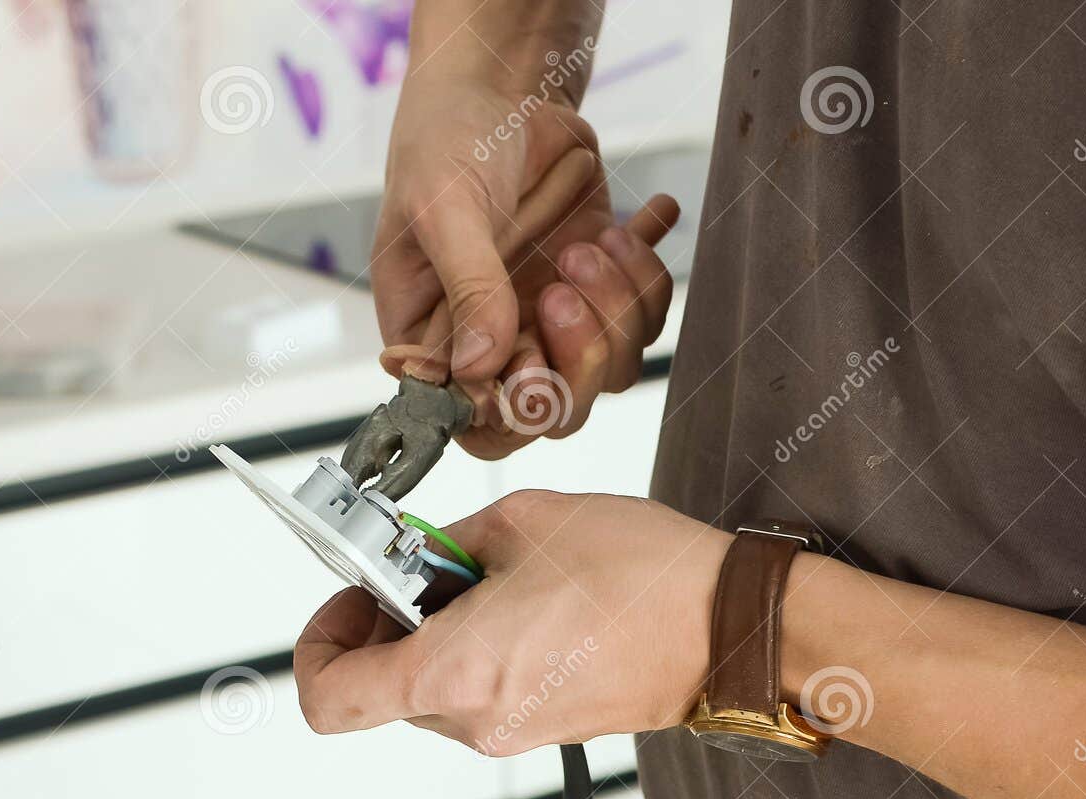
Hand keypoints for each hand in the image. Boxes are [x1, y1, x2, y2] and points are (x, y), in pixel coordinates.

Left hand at [294, 490, 730, 754]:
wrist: (730, 628)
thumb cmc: (642, 577)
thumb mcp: (521, 523)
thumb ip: (444, 544)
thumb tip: (415, 554)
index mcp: (455, 672)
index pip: (331, 699)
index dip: (319, 644)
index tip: (348, 598)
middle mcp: (476, 718)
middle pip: (382, 686)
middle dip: (387, 621)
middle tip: (423, 565)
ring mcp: (511, 732)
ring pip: (431, 688)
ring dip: (436, 633)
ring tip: (488, 577)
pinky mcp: (543, 728)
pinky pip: (479, 693)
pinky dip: (476, 650)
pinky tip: (520, 601)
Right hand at [371, 61, 680, 458]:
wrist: (496, 91)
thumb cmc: (445, 144)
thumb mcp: (444, 209)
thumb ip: (469, 287)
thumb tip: (482, 368)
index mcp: (436, 341)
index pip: (476, 421)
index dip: (511, 411)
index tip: (527, 360)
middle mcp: (496, 343)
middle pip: (557, 407)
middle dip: (579, 354)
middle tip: (566, 279)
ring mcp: (550, 319)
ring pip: (612, 365)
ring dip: (617, 304)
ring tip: (595, 239)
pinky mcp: (598, 287)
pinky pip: (645, 311)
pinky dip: (648, 267)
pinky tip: (643, 218)